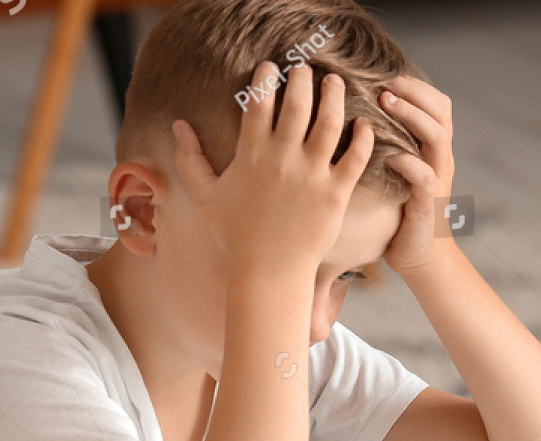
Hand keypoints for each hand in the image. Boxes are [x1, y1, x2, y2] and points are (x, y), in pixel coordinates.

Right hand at [173, 63, 374, 269]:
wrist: (269, 272)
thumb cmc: (236, 235)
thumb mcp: (205, 196)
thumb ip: (189, 159)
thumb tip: (177, 125)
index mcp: (252, 156)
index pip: (258, 102)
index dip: (265, 78)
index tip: (271, 67)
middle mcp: (283, 160)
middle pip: (297, 104)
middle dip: (302, 79)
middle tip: (305, 69)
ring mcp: (312, 176)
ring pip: (329, 122)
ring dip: (333, 96)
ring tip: (335, 82)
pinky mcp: (336, 194)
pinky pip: (356, 157)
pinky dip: (363, 136)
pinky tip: (363, 123)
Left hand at [379, 76, 458, 275]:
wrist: (420, 257)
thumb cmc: (399, 212)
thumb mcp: (395, 171)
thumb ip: (387, 144)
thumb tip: (354, 115)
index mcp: (433, 148)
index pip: (436, 103)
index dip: (414, 85)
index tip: (385, 76)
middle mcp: (440, 159)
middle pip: (440, 110)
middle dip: (412, 92)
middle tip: (383, 85)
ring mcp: (437, 179)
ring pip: (436, 136)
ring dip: (411, 116)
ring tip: (385, 105)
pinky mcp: (428, 203)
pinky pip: (424, 176)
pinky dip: (406, 162)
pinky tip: (386, 156)